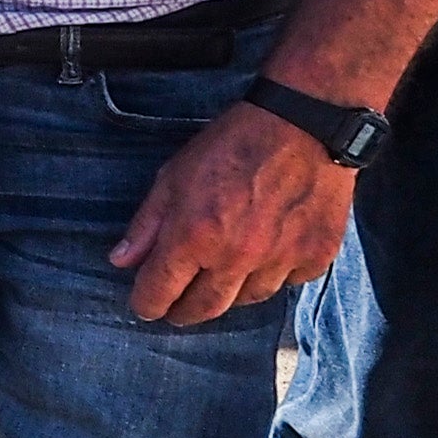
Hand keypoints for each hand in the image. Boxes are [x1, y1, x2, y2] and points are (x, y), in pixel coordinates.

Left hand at [110, 100, 354, 324]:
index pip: (160, 294)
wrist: (304, 125)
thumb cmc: (231, 145)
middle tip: (177, 309)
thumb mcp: (173, 176)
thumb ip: (146, 225)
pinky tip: (265, 259)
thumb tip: (121, 262)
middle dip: (184, 313)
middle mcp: (236, 258)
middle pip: (204, 309)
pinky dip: (273, 276)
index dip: (147, 304)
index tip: (145, 306)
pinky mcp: (316, 256)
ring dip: (229, 294)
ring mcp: (280, 260)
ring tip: (220, 280)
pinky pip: (287, 284)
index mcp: (194, 238)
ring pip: (247, 300)